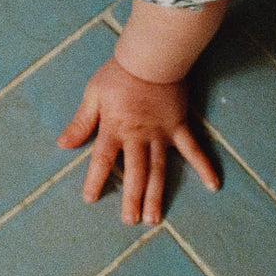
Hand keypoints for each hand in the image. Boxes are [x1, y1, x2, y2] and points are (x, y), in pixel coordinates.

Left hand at [57, 56, 218, 224]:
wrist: (151, 55)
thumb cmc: (118, 73)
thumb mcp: (93, 95)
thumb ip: (81, 122)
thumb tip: (63, 144)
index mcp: (114, 128)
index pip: (101, 160)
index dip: (95, 180)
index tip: (91, 199)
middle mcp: (138, 136)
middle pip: (134, 172)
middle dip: (131, 198)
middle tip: (130, 221)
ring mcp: (161, 133)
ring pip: (158, 169)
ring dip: (156, 195)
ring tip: (154, 218)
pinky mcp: (179, 126)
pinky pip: (193, 149)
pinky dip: (204, 166)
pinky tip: (213, 185)